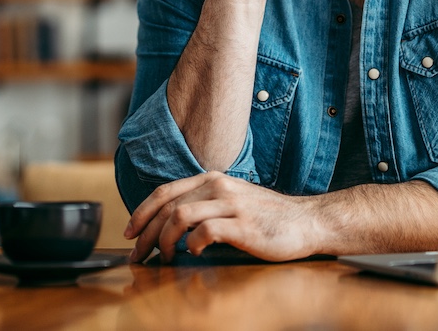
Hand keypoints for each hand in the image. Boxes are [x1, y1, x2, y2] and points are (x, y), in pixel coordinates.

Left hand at [123, 172, 319, 262]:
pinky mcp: (244, 225)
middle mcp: (218, 187)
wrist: (307, 221)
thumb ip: (204, 205)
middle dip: (146, 234)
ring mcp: (232, 204)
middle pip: (166, 207)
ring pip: (179, 216)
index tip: (130, 233)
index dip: (141, 212)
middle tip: (138, 256)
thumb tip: (169, 225)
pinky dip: (192, 245)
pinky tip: (194, 254)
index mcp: (212, 179)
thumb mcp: (231, 200)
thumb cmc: (267, 217)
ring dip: (164, 240)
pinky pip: (206, 232)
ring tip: (165, 257)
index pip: (164, 191)